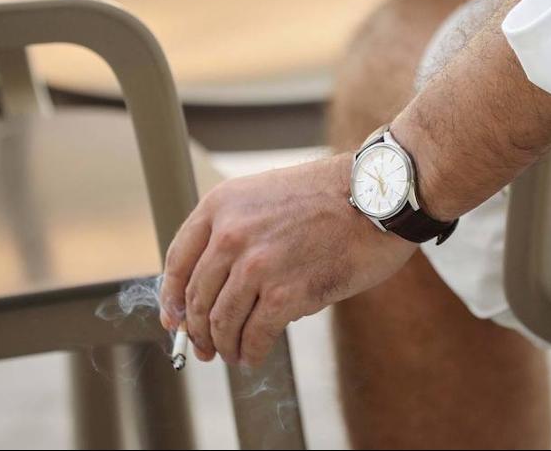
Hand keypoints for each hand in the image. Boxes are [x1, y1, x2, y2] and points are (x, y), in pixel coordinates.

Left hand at [158, 152, 416, 366]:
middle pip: (196, 298)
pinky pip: (255, 335)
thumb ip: (238, 231)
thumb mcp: (267, 196)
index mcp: (221, 205)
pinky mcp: (285, 294)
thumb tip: (219, 287)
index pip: (177, 261)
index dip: (172, 298)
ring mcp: (256, 265)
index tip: (174, 319)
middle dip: (198, 331)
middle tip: (205, 347)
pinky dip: (251, 351)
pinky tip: (254, 355)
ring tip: (233, 354)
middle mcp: (230, 234)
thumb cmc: (332, 196)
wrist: (378, 196)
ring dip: (224, 346)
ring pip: (221, 322)